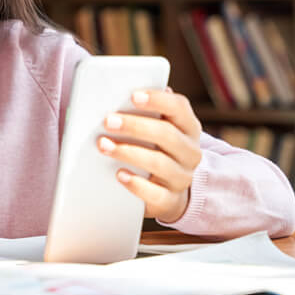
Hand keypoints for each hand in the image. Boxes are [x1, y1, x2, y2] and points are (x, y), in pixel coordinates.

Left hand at [97, 88, 202, 222]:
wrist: (169, 190)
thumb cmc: (156, 149)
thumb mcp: (157, 127)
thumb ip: (147, 111)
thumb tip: (122, 93)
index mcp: (188, 126)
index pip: (179, 107)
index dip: (157, 100)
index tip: (133, 96)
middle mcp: (190, 151)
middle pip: (166, 134)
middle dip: (135, 126)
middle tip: (108, 121)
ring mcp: (182, 177)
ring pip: (159, 163)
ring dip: (129, 152)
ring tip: (104, 145)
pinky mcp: (170, 200)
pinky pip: (155, 193)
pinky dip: (136, 184)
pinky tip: (119, 174)